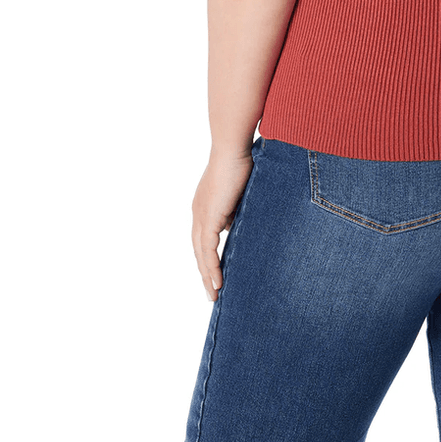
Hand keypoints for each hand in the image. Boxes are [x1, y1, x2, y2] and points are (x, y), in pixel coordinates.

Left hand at [190, 147, 254, 301]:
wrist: (233, 147)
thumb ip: (238, 208)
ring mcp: (201, 215)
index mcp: (205, 205)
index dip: (209, 257)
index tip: (216, 273)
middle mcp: (199, 212)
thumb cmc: (242, 159)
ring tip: (215, 294)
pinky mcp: (208, 218)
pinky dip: (211, 268)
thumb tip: (241, 223)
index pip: (204, 238)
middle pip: (198, 250)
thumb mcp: (242, 189)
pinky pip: (207, 250)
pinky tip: (218, 282)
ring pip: (201, 254)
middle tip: (213, 293)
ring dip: (207, 276)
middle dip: (205, 272)